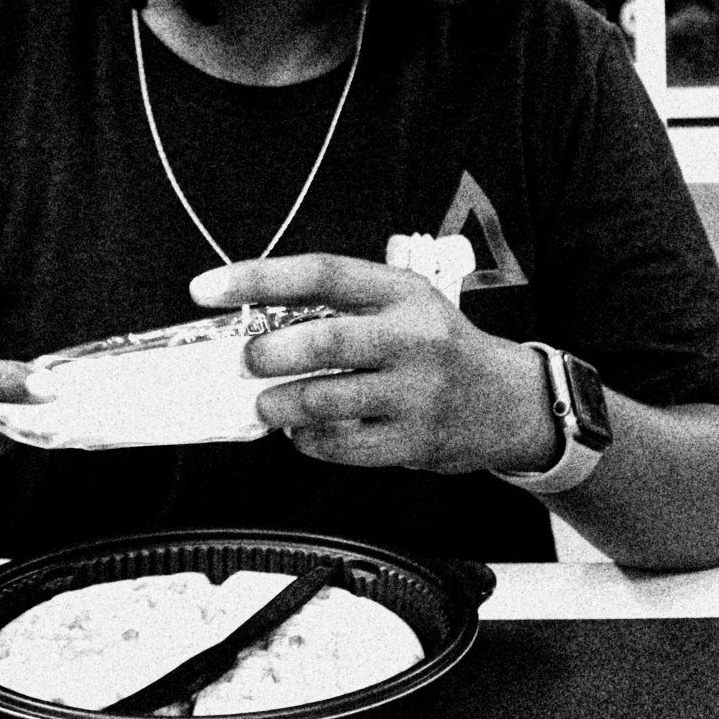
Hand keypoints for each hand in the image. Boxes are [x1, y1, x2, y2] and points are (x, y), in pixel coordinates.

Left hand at [189, 256, 556, 474]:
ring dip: (279, 404)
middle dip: (268, 354)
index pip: (321, 273)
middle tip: (248, 361)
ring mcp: (416, 393)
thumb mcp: (405, 303)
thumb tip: (258, 318)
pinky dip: (308, 440)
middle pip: (323, 341)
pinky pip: (341, 445)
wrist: (510, 401)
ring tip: (268, 403)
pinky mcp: (414, 441)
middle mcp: (412, 337)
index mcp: (402, 292)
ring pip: (324, 400)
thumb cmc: (441, 346)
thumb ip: (344, 305)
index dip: (258, 278)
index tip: (207, 288)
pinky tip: (304, 431)